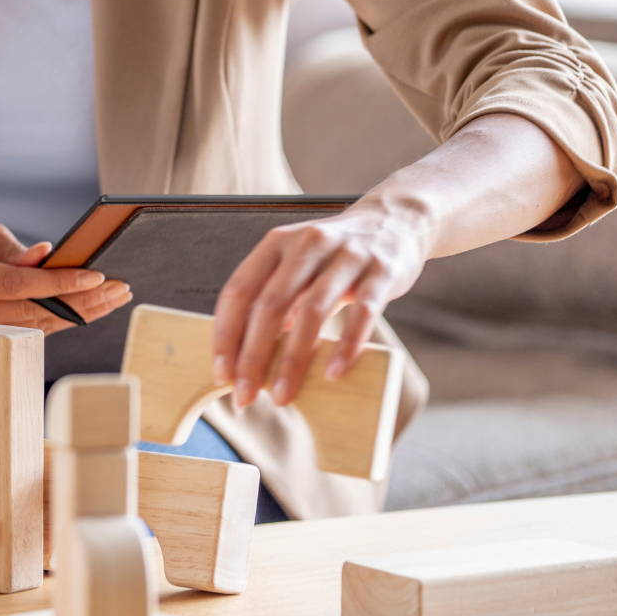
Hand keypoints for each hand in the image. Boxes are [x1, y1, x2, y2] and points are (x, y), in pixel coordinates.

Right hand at [0, 224, 130, 363]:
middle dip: (80, 300)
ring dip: (79, 315)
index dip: (55, 281)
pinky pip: (28, 343)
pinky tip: (88, 313)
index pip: (10, 283)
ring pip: (34, 330)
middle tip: (118, 288)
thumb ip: (7, 247)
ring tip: (113, 298)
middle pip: (29, 311)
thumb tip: (46, 255)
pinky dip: (60, 327)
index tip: (94, 275)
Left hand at [211, 199, 428, 408]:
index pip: (239, 290)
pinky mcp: (381, 271)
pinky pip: (362, 312)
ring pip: (312, 311)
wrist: (395, 220)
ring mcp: (347, 256)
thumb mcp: (297, 263)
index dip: (225, 334)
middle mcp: (307, 244)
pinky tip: (333, 373)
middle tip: (244, 395)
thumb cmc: (335, 254)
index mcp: (277, 243)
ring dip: (294, 359)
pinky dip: (346, 345)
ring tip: (283, 395)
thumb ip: (274, 298)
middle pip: (270, 304)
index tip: (221, 373)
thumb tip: (247, 351)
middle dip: (253, 355)